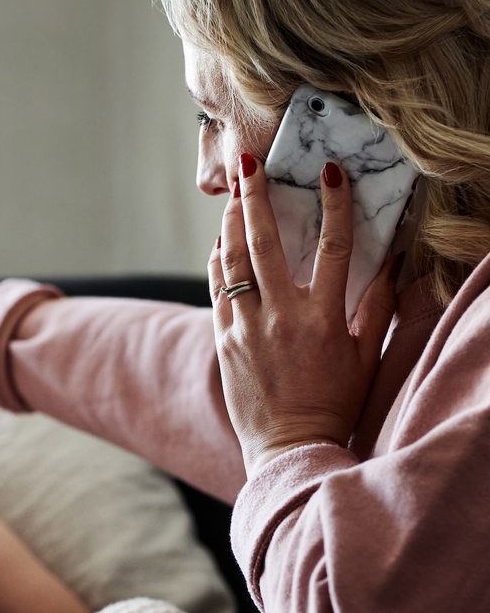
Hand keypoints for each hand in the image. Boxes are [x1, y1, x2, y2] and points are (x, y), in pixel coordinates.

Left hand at [208, 154, 398, 474]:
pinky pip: (218, 290)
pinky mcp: (224, 340)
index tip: (330, 172)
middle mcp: (280, 318)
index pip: (334, 248)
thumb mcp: (367, 356)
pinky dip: (218, 261)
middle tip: (248, 165)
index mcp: (323, 319)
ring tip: (232, 194)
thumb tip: (394, 261)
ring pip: (231, 262)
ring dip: (230, 223)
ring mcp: (246, 329)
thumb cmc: (335, 403)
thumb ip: (378, 306)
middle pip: (263, 243)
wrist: (289, 447)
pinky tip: (221, 241)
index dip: (334, 205)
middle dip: (254, 198)